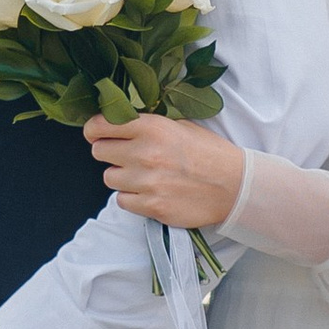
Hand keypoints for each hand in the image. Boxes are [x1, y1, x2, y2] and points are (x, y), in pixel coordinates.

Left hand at [83, 112, 244, 229]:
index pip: (100, 126)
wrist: (234, 186)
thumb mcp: (179, 125)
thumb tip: (116, 122)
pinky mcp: (151, 206)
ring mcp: (147, 182)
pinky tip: (150, 191)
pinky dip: (132, 197)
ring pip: (109, 178)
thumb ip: (147, 123)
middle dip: (109, 153)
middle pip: (99, 152)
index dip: (94, 130)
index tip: (97, 134)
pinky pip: (122, 201)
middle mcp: (145, 153)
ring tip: (144, 175)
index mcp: (151, 128)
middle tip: (126, 155)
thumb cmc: (208, 153)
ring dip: (122, 177)